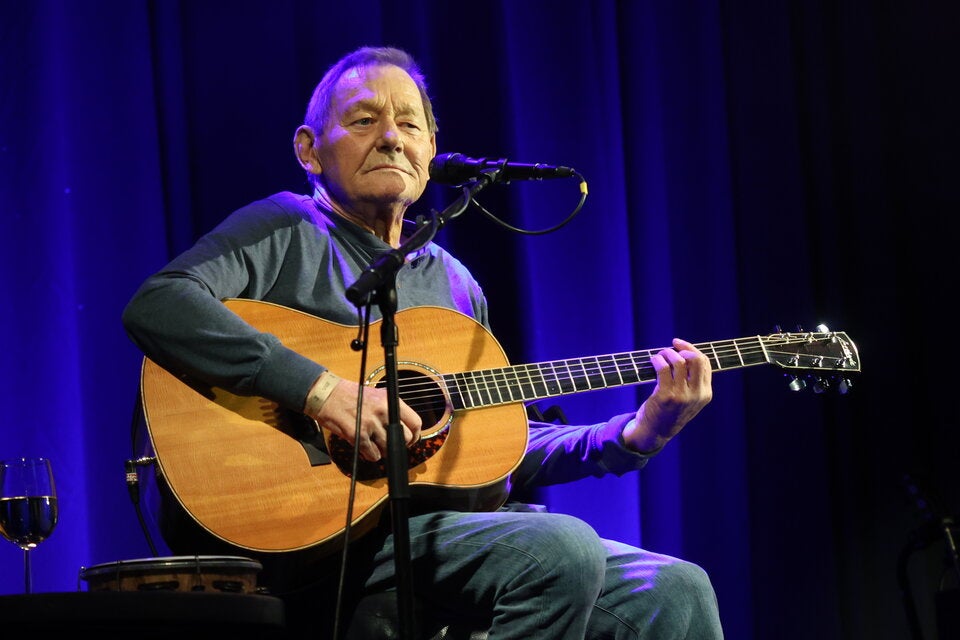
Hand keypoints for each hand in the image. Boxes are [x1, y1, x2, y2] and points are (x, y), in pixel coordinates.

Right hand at [314, 378, 422, 461]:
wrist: (327, 394)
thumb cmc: (350, 395)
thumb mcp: (376, 396)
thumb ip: (390, 410)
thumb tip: (403, 429)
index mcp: (390, 401)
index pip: (415, 422)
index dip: (415, 435)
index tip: (410, 440)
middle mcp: (383, 411)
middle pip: (404, 438)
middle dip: (398, 444)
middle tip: (390, 444)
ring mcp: (371, 424)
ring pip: (388, 448)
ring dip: (383, 450)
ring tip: (374, 444)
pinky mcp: (358, 435)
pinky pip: (373, 454)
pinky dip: (370, 455)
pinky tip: (366, 448)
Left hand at [622, 338, 711, 452]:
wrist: (655, 432)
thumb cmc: (669, 411)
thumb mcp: (689, 399)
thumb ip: (692, 381)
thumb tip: (686, 352)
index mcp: (705, 394)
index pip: (705, 363)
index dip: (692, 349)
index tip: (680, 345)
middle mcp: (696, 394)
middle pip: (696, 359)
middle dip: (684, 348)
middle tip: (672, 347)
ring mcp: (682, 395)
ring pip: (679, 361)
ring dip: (667, 353)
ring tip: (660, 355)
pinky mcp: (666, 396)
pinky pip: (664, 368)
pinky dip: (657, 359)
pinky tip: (653, 360)